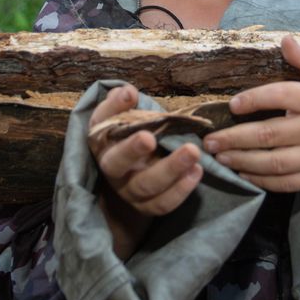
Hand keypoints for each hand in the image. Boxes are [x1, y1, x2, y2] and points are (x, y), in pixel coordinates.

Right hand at [88, 85, 203, 258]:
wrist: (129, 173)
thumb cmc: (126, 137)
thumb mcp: (118, 118)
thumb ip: (120, 104)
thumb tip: (127, 92)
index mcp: (103, 146)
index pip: (102, 134)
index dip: (116, 122)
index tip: (137, 112)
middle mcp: (113, 172)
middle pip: (119, 165)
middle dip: (136, 150)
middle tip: (152, 137)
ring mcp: (130, 192)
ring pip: (147, 186)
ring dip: (171, 169)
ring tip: (193, 152)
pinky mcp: (148, 207)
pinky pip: (163, 204)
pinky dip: (181, 190)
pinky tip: (197, 171)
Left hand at [202, 36, 299, 230]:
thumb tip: (285, 39)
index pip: (282, 96)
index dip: (255, 99)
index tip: (232, 105)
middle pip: (270, 134)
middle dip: (235, 138)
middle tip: (210, 140)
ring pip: (274, 162)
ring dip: (242, 161)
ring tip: (219, 157)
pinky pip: (286, 183)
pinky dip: (262, 180)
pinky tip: (243, 173)